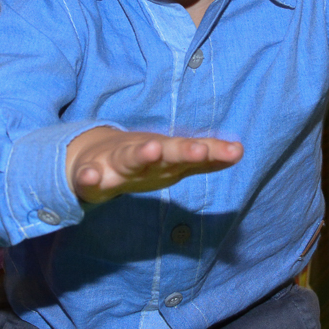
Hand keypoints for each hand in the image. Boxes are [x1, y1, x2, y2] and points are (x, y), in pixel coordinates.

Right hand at [66, 127, 243, 202]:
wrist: (90, 159)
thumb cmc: (142, 159)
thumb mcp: (174, 159)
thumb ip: (206, 158)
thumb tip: (239, 151)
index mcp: (166, 155)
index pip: (194, 153)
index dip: (214, 153)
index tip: (235, 151)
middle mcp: (145, 155)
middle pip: (167, 153)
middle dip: (183, 151)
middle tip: (199, 150)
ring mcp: (117, 164)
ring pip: (130, 159)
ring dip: (142, 154)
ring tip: (153, 149)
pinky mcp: (92, 177)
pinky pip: (89, 179)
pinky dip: (89, 177)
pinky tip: (91, 176)